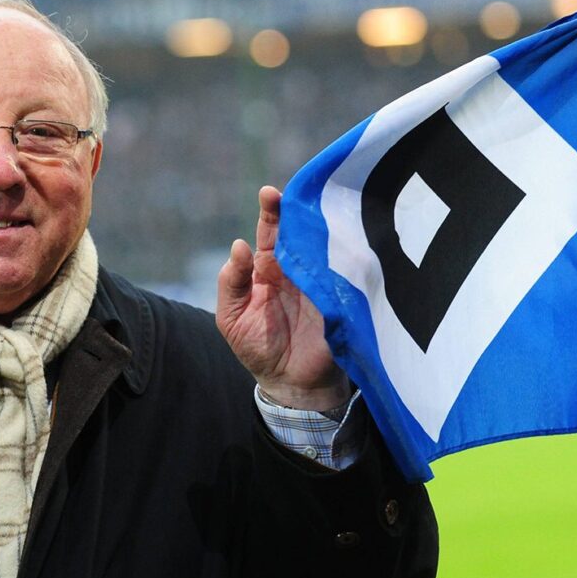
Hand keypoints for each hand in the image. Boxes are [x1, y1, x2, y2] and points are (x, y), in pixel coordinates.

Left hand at [216, 186, 349, 411]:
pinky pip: (345, 273)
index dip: (271, 211)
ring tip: (320, 207)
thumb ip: (231, 283)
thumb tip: (239, 246)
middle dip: (299, 209)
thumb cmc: (258, 348)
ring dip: (324, 228)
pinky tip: (344, 240)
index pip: (270, 232)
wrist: (291, 384)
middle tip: (298, 192)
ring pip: (325, 246)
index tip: (269, 193)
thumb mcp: (232, 317)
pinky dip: (345, 258)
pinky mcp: (342, 298)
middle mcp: (297, 268)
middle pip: (301, 231)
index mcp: (269, 268)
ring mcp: (322, 281)